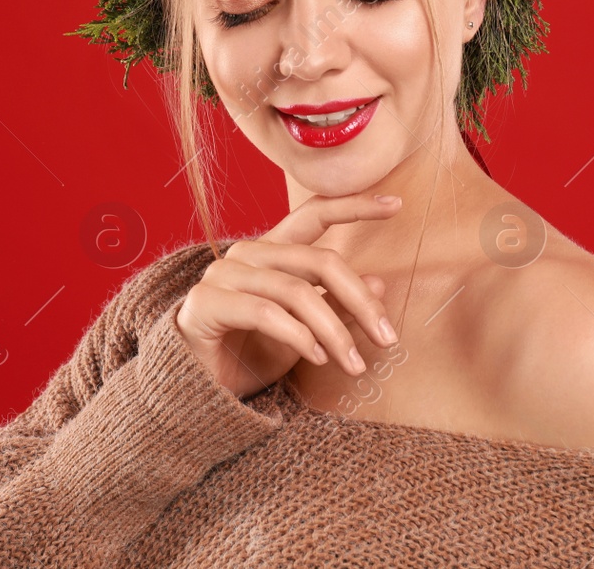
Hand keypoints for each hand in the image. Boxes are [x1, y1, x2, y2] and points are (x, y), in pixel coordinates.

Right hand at [174, 193, 402, 399]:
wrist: (198, 390)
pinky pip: (266, 314)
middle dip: (360, 301)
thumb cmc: (250, 355)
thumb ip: (337, 306)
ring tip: (354, 364)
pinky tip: (319, 359)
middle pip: (319, 261)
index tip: (396, 204)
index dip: (354, 205)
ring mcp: (224, 274)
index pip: (314, 214)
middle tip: (388, 337)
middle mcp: (248, 253)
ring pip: (297, 292)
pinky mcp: (206, 301)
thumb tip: (381, 284)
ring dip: (334, 332)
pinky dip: (300, 337)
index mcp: (272, 250)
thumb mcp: (307, 333)